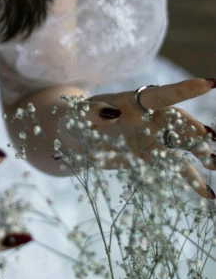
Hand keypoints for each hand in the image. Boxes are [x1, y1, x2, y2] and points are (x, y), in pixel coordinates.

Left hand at [70, 78, 215, 198]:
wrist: (76, 137)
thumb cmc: (77, 117)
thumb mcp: (79, 112)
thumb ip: (93, 111)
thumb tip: (111, 114)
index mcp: (136, 102)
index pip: (164, 95)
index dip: (185, 90)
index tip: (209, 83)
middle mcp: (151, 118)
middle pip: (179, 123)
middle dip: (196, 131)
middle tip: (211, 140)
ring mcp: (154, 138)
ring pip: (183, 146)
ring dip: (202, 154)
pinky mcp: (151, 158)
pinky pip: (175, 168)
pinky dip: (192, 180)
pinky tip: (208, 194)